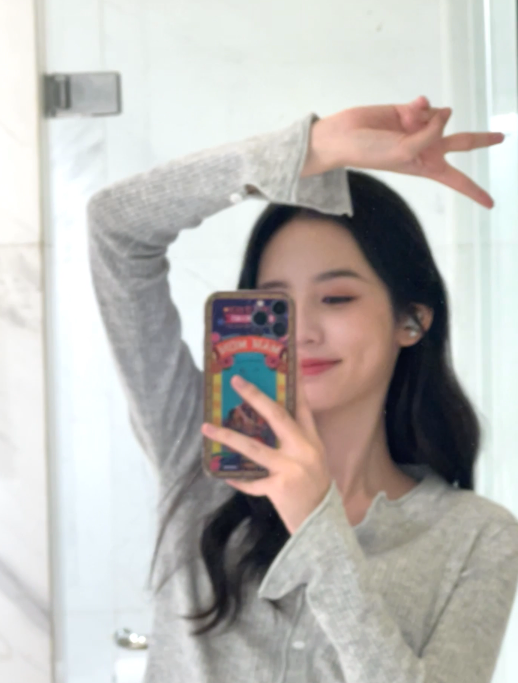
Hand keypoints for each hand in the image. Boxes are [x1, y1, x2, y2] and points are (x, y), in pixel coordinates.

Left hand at [201, 371, 331, 534]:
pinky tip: (224, 474)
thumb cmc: (315, 489)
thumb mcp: (314, 460)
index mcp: (312, 441)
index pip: (302, 406)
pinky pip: (251, 480)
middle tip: (236, 382)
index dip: (294, 384)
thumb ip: (298, 441)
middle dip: (254, 397)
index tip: (287, 363)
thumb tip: (271, 422)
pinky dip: (237, 478)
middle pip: (276, 416)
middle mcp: (303, 450)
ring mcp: (291, 469)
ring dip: (227, 436)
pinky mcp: (279, 488)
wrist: (323, 524)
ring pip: (254, 447)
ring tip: (207, 427)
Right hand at [302, 95, 503, 207]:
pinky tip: (409, 109)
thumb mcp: (405, 152)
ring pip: (441, 116)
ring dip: (429, 118)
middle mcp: (426, 148)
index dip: (475, 192)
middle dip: (480, 139)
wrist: (346, 136)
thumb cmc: (370, 152)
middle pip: (462, 142)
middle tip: (501, 137)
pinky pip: (425, 105)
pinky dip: (419, 107)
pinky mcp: (409, 111)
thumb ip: (430, 134)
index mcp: (426, 167)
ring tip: (407, 123)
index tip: (491, 204)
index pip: (457, 180)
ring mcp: (419, 128)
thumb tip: (445, 112)